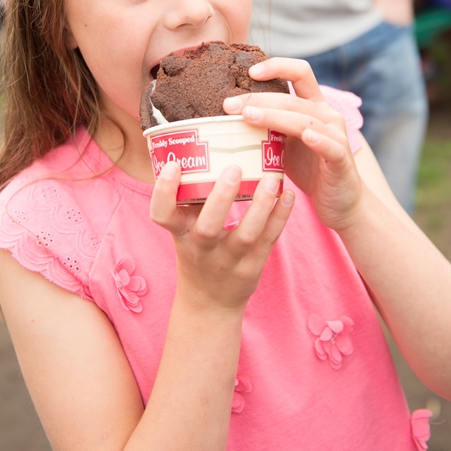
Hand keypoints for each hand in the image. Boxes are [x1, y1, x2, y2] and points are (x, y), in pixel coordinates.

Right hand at [150, 162, 293, 311]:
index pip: (162, 215)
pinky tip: (289, 195)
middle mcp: (201, 249)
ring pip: (245, 235)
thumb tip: (201, 147)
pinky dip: (280, 217)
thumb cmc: (198, 251)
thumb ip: (190, 198)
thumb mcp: (185, 229)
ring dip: (260, 205)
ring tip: (272, 178)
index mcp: (180, 234)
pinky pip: (269, 240)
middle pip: (208, 227)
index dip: (164, 191)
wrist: (210, 302)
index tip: (174, 165)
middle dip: (221, 198)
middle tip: (234, 167)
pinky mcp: (252, 267)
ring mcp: (229, 261)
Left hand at [223, 58, 362, 231]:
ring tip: (248, 116)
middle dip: (258, 98)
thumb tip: (226, 118)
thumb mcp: (283, 143)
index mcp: (313, 106)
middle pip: (291, 98)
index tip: (250, 73)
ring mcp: (337, 135)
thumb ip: (265, 127)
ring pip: (304, 120)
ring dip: (275, 116)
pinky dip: (318, 140)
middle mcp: (327, 115)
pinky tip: (306, 136)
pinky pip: (329, 146)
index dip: (277, 66)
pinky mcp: (341, 159)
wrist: (339, 201)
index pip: (299, 73)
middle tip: (229, 105)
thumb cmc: (308, 168)